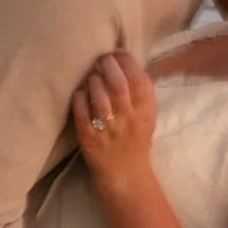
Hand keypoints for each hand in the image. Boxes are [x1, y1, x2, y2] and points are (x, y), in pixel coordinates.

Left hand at [72, 52, 156, 191]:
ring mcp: (108, 129)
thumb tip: (124, 61)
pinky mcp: (89, 138)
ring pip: (99, 97)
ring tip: (92, 75)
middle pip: (118, 85)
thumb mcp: (147, 115)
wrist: (125, 174)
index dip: (127, 62)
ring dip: (93, 80)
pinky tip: (80, 92)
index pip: (139, 80)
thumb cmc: (136, 139)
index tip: (118, 53)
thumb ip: (140, 92)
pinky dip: (80, 97)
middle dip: (108, 65)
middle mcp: (128, 119)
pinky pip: (81, 112)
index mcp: (145, 111)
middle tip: (102, 59)